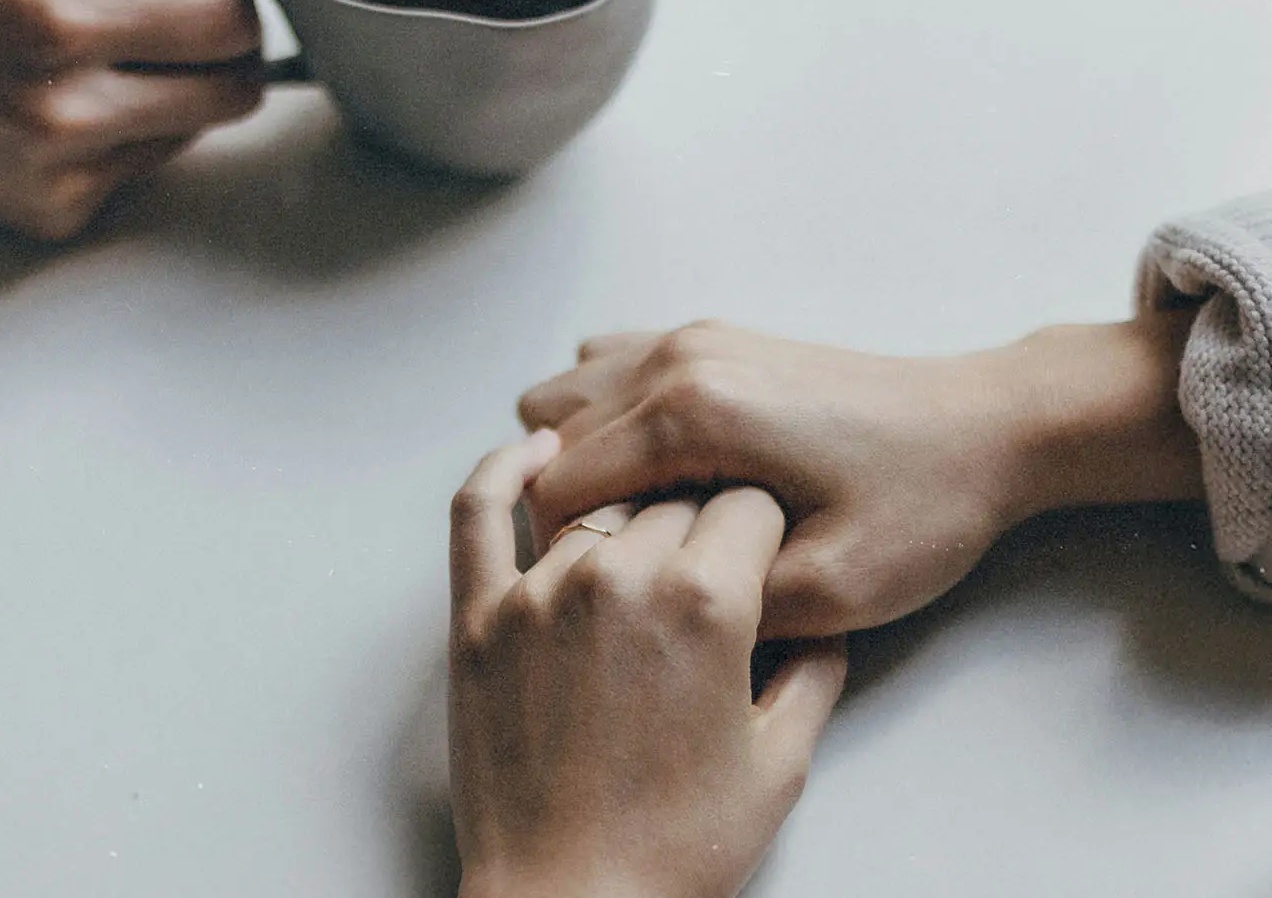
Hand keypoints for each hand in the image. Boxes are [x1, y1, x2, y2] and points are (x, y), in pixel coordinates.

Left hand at [448, 432, 846, 897]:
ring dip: (630, 518)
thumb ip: (815, 669)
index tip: (762, 551)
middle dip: (703, 528)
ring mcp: (538, 591)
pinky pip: (478, 511)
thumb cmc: (675, 847)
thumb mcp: (782, 762)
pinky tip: (539, 452)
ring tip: (650, 547)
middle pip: (676, 500)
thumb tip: (822, 617)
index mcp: (705, 601)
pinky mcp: (477, 617)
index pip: (748, 505)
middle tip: (709, 571)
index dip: (764, 529)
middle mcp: (619, 575)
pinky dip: (503, 469)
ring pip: (599, 506)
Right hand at [518, 316, 1202, 636]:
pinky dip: (607, 419)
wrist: (990, 426)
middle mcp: (675, 360)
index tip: (619, 597)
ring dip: (583, 462)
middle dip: (575, 513)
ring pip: (566, 400)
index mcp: (690, 415)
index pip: (555, 490)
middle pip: (550, 443)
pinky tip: (660, 467)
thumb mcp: (832, 592)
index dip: (570, 559)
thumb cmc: (921, 507)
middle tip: (640, 567)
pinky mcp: (710, 338)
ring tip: (647, 518)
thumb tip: (643, 613)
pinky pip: (607, 369)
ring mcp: (691, 338)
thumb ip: (720, 608)